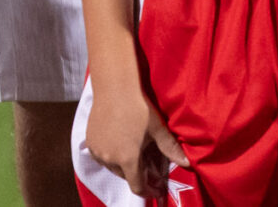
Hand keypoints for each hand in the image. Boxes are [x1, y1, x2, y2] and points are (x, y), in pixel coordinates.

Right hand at [83, 78, 183, 198]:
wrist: (114, 87)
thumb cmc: (138, 108)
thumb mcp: (158, 130)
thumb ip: (171, 149)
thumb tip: (188, 163)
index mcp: (128, 160)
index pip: (137, 187)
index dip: (148, 190)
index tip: (156, 187)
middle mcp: (110, 159)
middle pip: (125, 176)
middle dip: (136, 173)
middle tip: (146, 161)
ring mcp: (97, 150)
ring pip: (112, 166)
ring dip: (122, 164)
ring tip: (132, 149)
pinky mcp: (89, 140)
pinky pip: (101, 155)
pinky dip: (110, 154)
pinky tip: (118, 141)